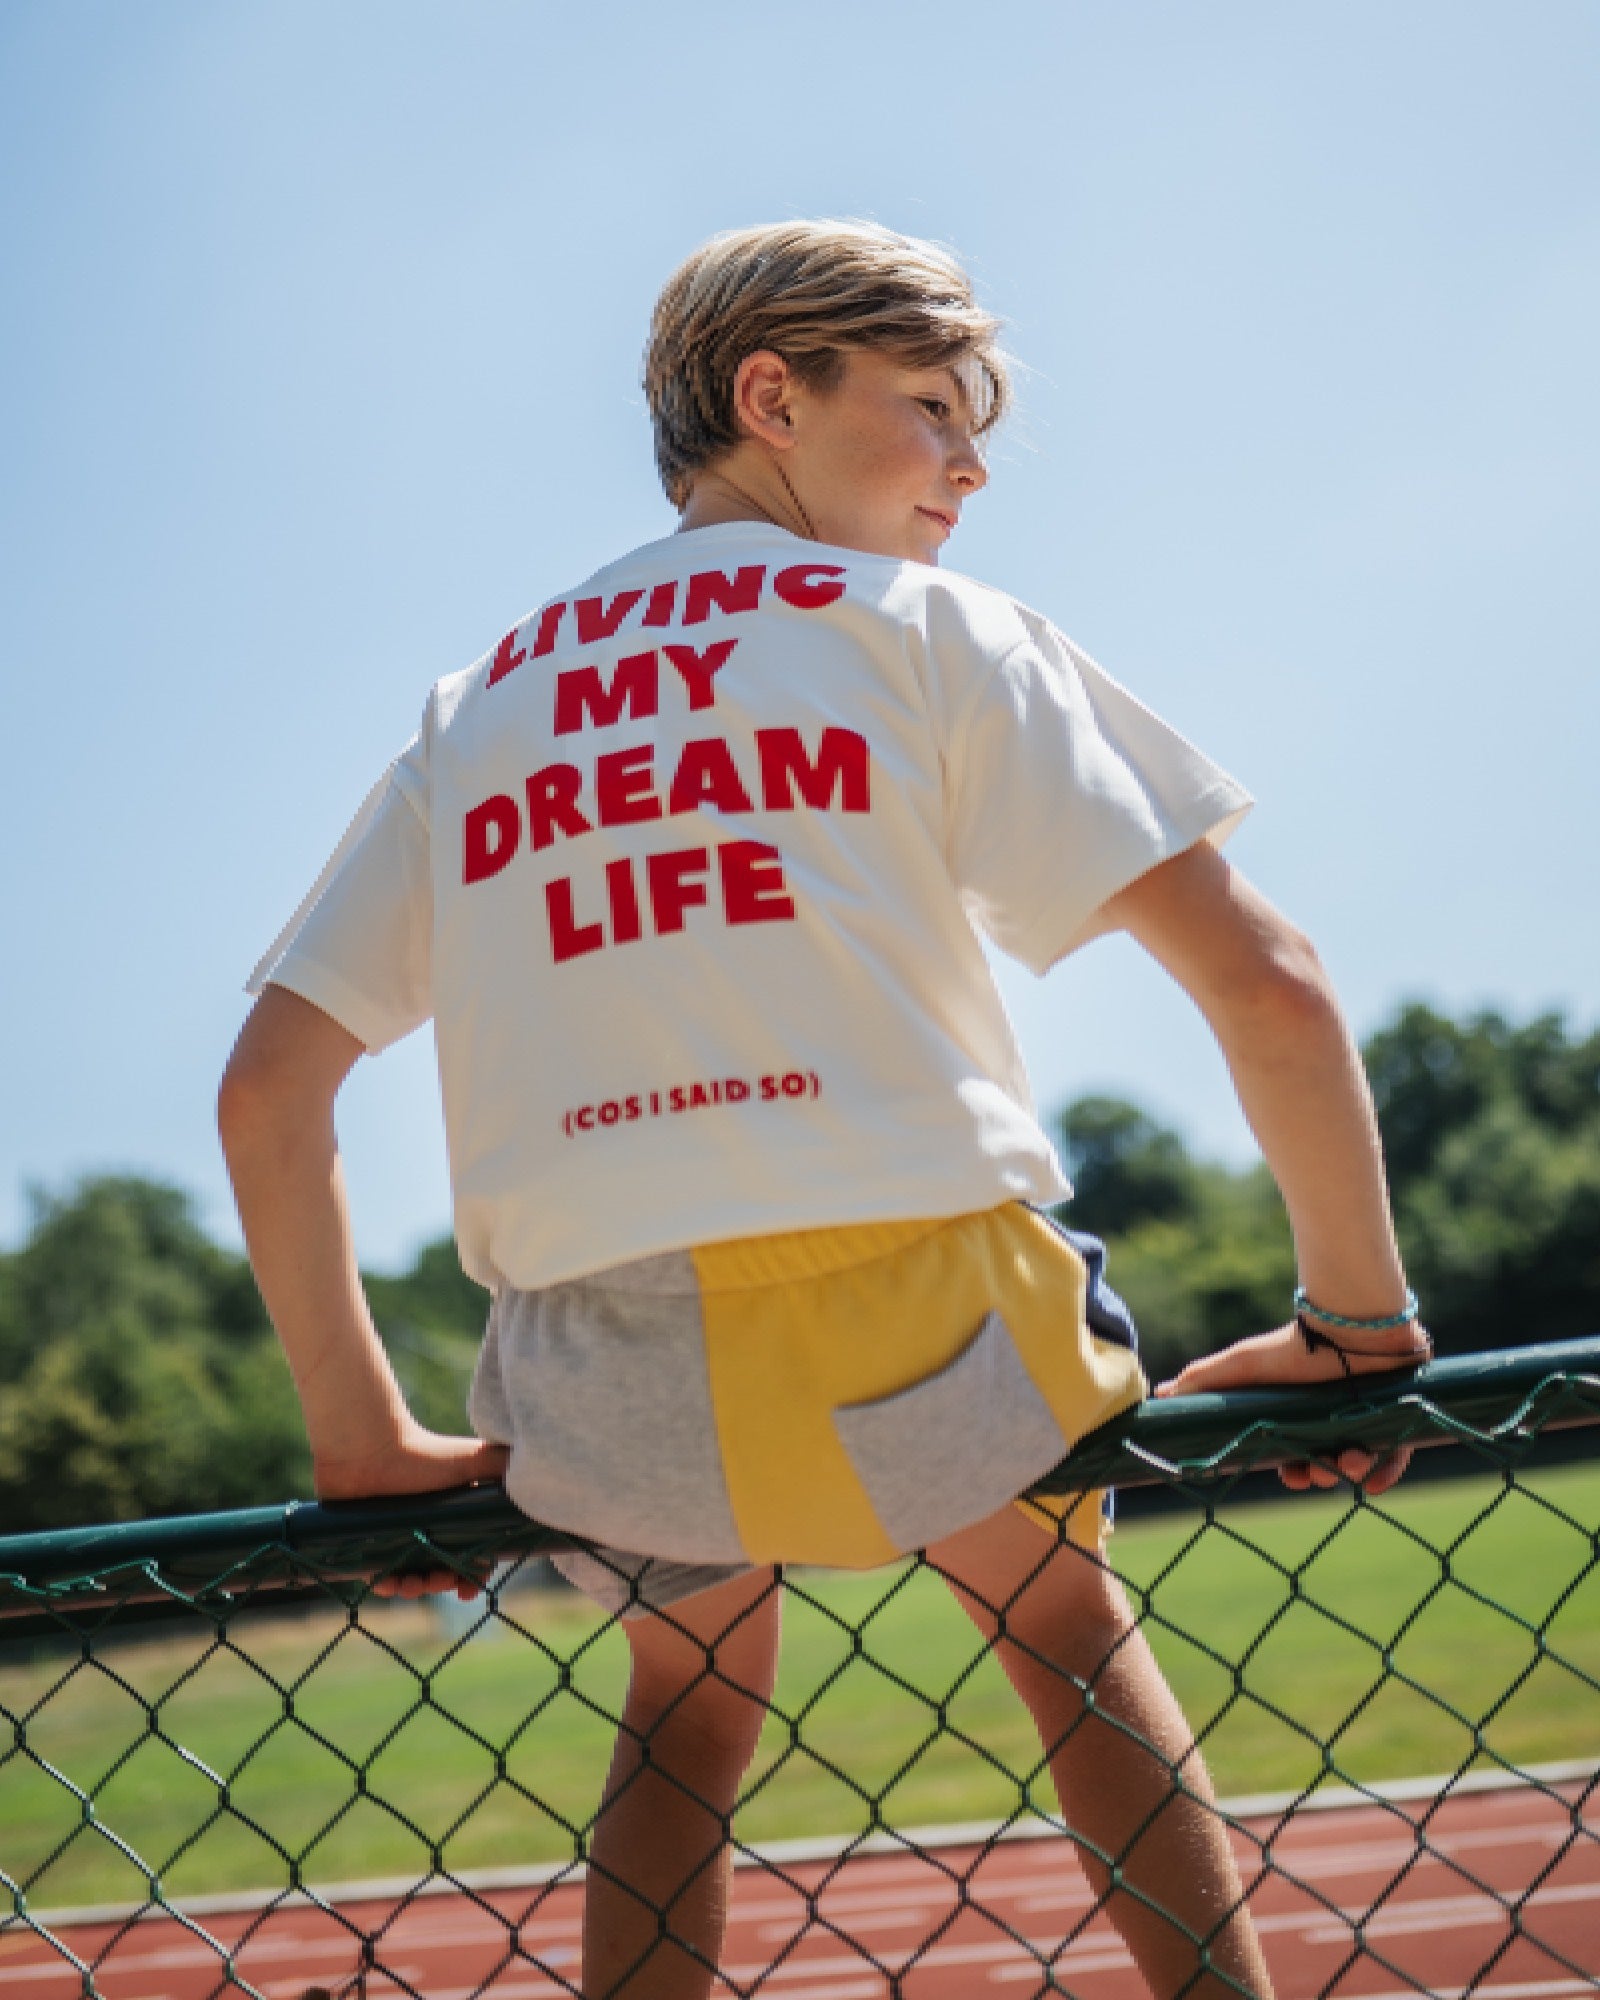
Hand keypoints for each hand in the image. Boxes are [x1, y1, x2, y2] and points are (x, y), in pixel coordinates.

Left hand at [311, 1421, 510, 1598]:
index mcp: (452, 1515)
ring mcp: (395, 1535)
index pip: (470, 1555)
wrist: (372, 1449)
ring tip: (414, 1585)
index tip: (472, 1589)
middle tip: (442, 1582)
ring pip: (410, 1576)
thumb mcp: (477, 1460)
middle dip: (444, 1584)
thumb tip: (544, 1483)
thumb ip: (509, 1468)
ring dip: (416, 1589)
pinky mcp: (365, 1542)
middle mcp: (426, 1526)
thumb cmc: (425, 1454)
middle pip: (440, 1570)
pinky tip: (390, 1584)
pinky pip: (376, 1574)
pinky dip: (384, 1585)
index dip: (474, 1575)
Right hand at [1153, 1322, 1415, 1495]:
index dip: (1289, 1473)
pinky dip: (1384, 1473)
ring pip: (1357, 1465)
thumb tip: (1159, 1393)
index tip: (1286, 1474)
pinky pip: (1395, 1458)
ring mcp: (1364, 1421)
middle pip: (1324, 1468)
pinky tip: (1373, 1479)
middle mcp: (1331, 1422)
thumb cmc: (1292, 1346)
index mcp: (1297, 1417)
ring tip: (1348, 1459)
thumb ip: (1204, 1380)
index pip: (1292, 1458)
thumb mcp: (1242, 1366)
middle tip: (1314, 1472)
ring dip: (1349, 1472)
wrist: (1347, 1327)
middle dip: (1317, 1477)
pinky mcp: (1396, 1419)